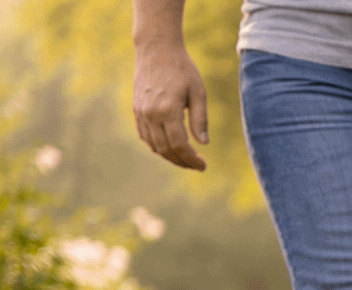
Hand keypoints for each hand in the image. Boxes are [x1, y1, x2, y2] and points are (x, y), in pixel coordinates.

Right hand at [133, 43, 207, 170]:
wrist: (156, 50)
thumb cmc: (182, 69)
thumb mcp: (198, 92)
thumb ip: (200, 119)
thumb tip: (204, 143)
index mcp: (168, 110)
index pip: (180, 145)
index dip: (191, 160)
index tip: (203, 166)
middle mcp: (151, 114)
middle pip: (166, 149)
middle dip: (183, 162)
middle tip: (197, 165)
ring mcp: (141, 112)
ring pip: (154, 145)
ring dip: (170, 157)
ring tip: (186, 159)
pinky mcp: (136, 109)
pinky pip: (145, 136)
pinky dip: (157, 147)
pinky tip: (170, 149)